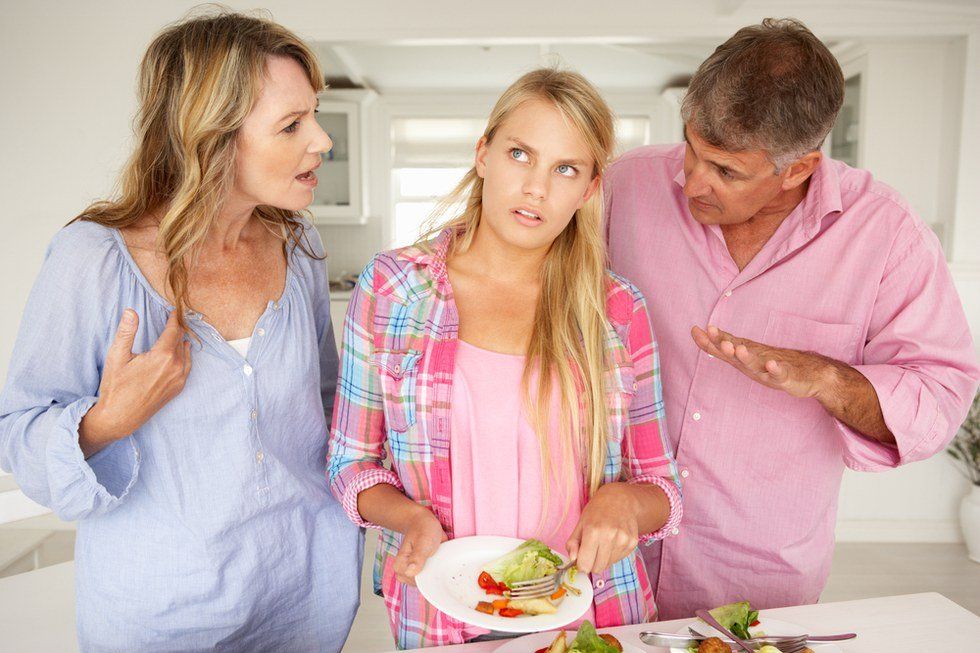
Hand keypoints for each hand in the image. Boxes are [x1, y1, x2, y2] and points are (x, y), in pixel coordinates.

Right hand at [79, 310, 191, 454]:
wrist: (120, 417)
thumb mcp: (117, 356)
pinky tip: (182, 352)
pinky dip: (185, 356)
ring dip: (181, 342)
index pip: (173, 331)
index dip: (173, 319)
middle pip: (180, 341)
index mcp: (163, 356)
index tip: (174, 310)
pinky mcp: (178, 388)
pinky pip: (187, 367)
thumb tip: (131, 311)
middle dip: (177, 329)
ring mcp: (179, 379)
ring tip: (178, 332)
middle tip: (175, 318)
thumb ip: (126, 332)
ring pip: (185, 354)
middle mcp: (176, 367)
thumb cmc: (116, 387)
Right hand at [392, 506, 446, 585]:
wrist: (425, 522)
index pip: (413, 582)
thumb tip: (410, 572)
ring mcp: (418, 571)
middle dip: (433, 578)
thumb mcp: (422, 541)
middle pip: (422, 586)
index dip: (425, 578)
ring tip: (441, 561)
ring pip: (428, 584)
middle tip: (439, 562)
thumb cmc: (421, 529)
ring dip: (437, 576)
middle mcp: (408, 571)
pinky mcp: (426, 570)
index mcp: (401, 566)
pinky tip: (443, 565)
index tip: (434, 566)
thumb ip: (417, 557)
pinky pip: (432, 579)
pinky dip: (440, 574)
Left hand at [566, 483, 640, 574]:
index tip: (581, 557)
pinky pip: (618, 559)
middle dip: (592, 562)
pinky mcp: (632, 543)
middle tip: (592, 549)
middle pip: (597, 568)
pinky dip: (613, 554)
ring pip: (608, 565)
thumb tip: (573, 559)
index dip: (581, 563)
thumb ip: (572, 543)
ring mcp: (623, 540)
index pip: (585, 565)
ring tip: (604, 541)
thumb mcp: (580, 524)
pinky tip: (613, 540)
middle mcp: (610, 536)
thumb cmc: (596, 512)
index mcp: (593, 531)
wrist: (620, 499)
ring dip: (603, 558)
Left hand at [691, 325, 832, 399]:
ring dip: (746, 355)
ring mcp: (770, 366)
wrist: (810, 372)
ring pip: (756, 362)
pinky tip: (771, 365)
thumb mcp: (744, 359)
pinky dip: (776, 369)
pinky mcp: (786, 377)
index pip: (724, 345)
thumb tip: (701, 337)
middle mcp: (755, 357)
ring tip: (737, 348)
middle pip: (737, 350)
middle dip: (724, 342)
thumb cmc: (771, 364)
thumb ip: (723, 349)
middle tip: (711, 330)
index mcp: (745, 354)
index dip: (709, 340)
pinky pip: (780, 374)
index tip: (695, 329)